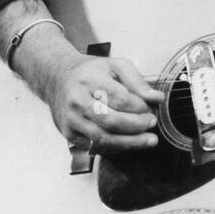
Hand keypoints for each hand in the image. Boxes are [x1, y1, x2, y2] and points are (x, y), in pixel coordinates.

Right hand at [28, 47, 163, 153]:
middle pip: (111, 121)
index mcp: (90, 80)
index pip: (120, 99)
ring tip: (148, 140)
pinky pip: (95, 147)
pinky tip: (128, 143)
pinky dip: (115, 148)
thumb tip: (156, 98)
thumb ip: (137, 81)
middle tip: (152, 124)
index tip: (150, 109)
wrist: (57, 78)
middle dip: (136, 126)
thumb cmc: (90, 72)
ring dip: (129, 143)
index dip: (139, 107)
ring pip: (103, 138)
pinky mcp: (69, 134)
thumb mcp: (115, 65)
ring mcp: (71, 120)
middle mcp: (77, 101)